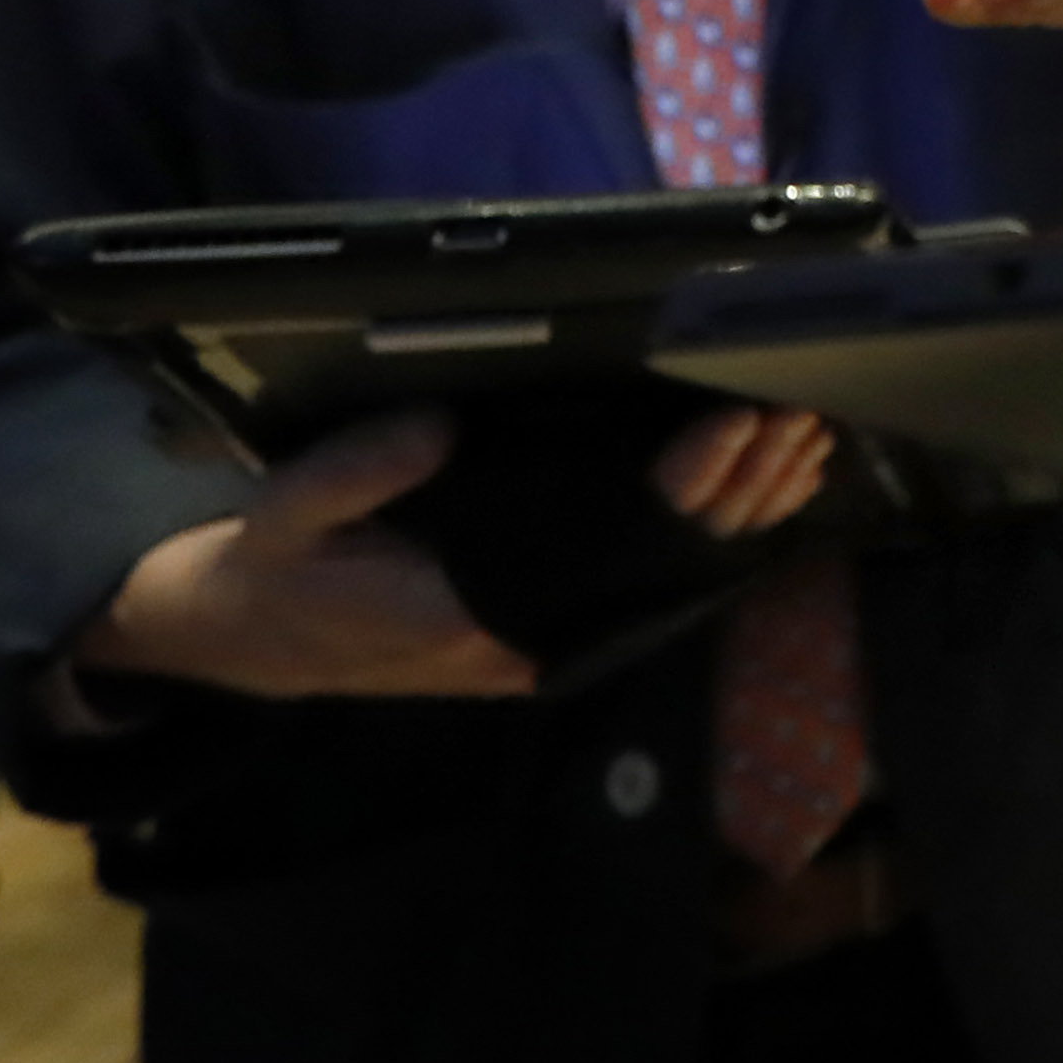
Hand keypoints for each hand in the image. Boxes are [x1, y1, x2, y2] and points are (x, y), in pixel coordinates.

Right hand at [74, 404, 835, 699]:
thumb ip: (360, 473)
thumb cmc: (279, 566)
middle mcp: (522, 639)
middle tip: (796, 419)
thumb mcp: (290, 513)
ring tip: (802, 446)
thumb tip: (440, 429)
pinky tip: (754, 495)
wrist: (260, 638)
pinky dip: (702, 538)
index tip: (731, 428)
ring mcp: (539, 642)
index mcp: (469, 610)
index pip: (603, 546)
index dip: (678, 490)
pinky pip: (639, 584)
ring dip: (737, 517)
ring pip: (661, 581)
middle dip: (734, 494)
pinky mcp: (542, 630)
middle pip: (656, 566)